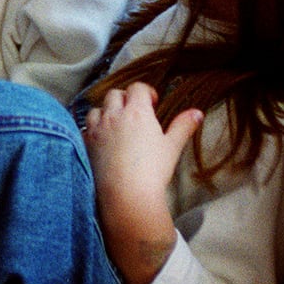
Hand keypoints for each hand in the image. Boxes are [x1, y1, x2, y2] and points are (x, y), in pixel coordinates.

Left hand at [83, 83, 201, 283]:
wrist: (126, 196)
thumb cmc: (152, 171)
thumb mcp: (172, 147)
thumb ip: (183, 126)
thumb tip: (197, 112)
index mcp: (136, 111)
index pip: (137, 88)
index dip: (146, 92)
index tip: (153, 103)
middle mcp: (114, 115)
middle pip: (115, 94)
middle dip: (125, 99)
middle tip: (135, 114)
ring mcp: (97, 129)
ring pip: (97, 109)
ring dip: (106, 112)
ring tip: (117, 125)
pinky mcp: (86, 144)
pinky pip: (85, 128)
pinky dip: (93, 129)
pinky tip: (101, 140)